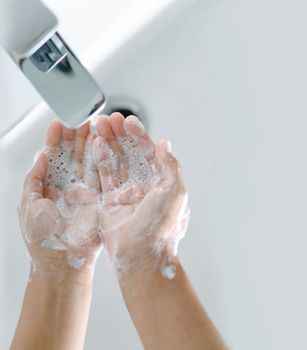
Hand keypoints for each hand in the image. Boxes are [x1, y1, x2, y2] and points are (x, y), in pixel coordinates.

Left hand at [18, 120, 102, 279]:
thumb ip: (34, 178)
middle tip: (79, 119)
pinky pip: (101, 174)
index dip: (55, 140)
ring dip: (89, 143)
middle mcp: (68, 187)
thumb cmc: (41, 238)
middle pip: (73, 155)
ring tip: (92, 125)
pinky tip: (101, 144)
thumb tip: (41, 156)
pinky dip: (101, 158)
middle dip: (75, 136)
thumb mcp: (28, 203)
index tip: (59, 124)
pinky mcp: (100, 198)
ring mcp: (85, 191)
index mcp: (49, 187)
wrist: (62, 261)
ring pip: (88, 161)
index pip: (53, 157)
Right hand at [92, 114, 189, 280]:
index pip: (149, 152)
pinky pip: (103, 177)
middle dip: (121, 135)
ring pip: (116, 162)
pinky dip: (100, 160)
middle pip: (130, 154)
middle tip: (110, 119)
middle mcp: (143, 187)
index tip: (129, 121)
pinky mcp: (109, 202)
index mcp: (160, 183)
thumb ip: (170, 165)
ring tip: (99, 126)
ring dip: (109, 143)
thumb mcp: (174, 192)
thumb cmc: (160, 229)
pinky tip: (96, 145)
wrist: (141, 258)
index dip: (139, 135)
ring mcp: (126, 194)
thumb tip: (165, 143)